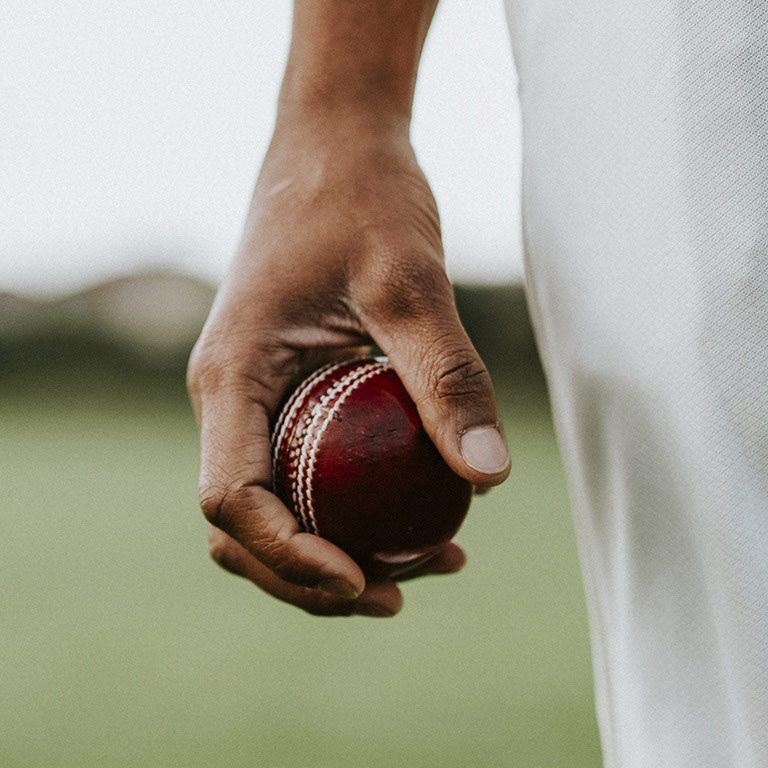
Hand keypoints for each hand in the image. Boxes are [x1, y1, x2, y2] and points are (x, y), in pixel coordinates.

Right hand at [187, 119, 509, 616]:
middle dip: (310, 575)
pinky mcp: (287, 391)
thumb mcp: (412, 282)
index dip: (289, 556)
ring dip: (331, 550)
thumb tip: (487, 479)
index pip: (232, 498)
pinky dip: (347, 509)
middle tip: (403, 589)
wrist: (335, 148)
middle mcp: (230, 397)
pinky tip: (419, 509)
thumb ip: (447, 378)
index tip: (363, 579)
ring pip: (273, 505)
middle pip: (245, 522)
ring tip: (426, 559)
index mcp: (231, 376)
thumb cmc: (362, 199)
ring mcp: (255, 398)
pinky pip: (302, 470)